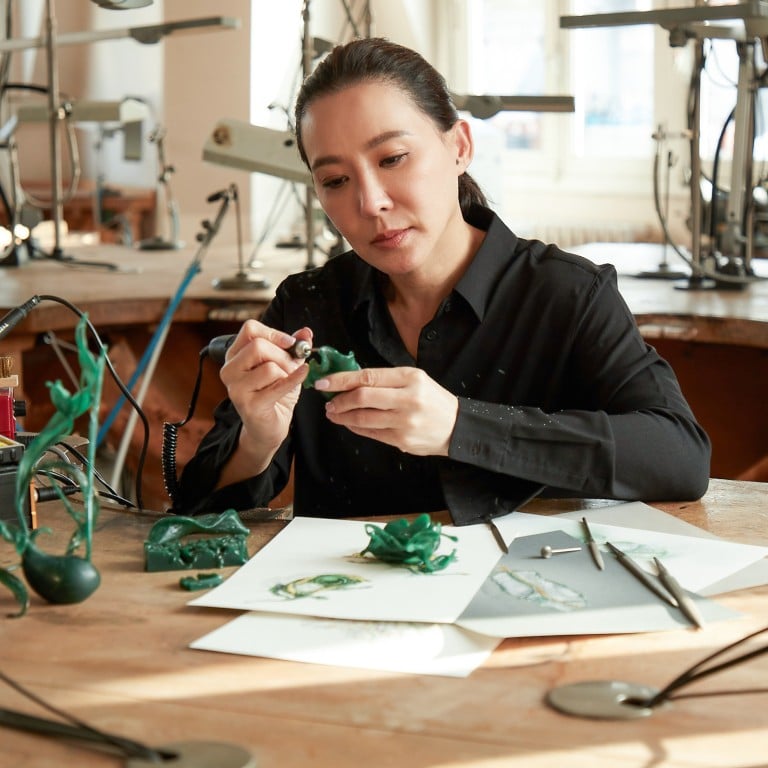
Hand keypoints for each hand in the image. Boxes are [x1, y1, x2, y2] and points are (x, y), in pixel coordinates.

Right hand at [219, 319, 311, 471]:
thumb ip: (293, 348)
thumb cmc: (274, 394)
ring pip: (269, 367)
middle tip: (292, 366)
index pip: (250, 329)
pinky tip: (303, 374)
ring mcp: (236, 388)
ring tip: (287, 382)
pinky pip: (277, 385)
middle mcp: (229, 370)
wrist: (268, 427)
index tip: (290, 343)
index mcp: (234, 355)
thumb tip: (306, 332)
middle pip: (258, 346)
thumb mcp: (284, 366)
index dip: (273, 333)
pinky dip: (294, 379)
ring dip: (287, 373)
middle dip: (283, 355)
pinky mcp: (248, 405)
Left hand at [317, 367, 458, 455]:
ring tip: (333, 413)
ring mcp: (405, 422)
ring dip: (342, 416)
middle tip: (328, 401)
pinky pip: (370, 433)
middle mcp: (408, 399)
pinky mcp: (402, 441)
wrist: (457, 427)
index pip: (368, 377)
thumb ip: (385, 379)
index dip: (341, 380)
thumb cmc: (432, 399)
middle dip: (339, 400)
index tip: (324, 383)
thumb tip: (349, 381)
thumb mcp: (415, 379)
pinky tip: (348, 422)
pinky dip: (355, 427)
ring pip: (363, 418)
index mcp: (411, 378)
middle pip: (362, 397)